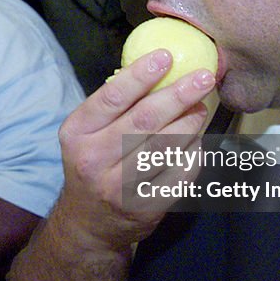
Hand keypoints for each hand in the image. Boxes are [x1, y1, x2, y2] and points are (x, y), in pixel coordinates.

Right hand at [55, 50, 214, 250]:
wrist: (87, 223)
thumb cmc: (92, 165)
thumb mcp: (86, 134)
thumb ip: (114, 106)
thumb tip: (157, 70)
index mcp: (77, 133)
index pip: (112, 97)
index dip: (141, 75)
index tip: (165, 57)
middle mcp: (94, 159)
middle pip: (144, 120)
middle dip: (178, 95)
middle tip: (202, 78)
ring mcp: (119, 186)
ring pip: (166, 146)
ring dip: (190, 123)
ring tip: (200, 108)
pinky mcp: (144, 207)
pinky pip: (179, 174)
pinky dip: (193, 153)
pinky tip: (196, 142)